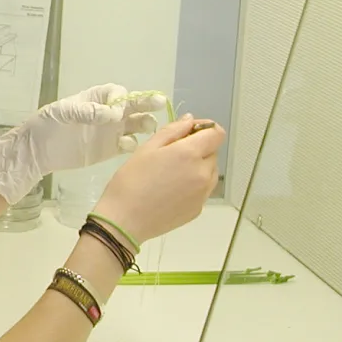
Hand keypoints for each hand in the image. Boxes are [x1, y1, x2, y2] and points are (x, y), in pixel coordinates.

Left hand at [0, 84, 166, 204]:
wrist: (38, 151)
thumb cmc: (47, 124)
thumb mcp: (64, 112)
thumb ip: (89, 111)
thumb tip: (114, 114)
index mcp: (96, 98)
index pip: (118, 93)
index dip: (122, 98)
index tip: (119, 108)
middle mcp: (108, 113)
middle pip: (134, 106)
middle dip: (147, 103)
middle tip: (160, 103)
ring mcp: (110, 131)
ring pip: (136, 125)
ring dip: (144, 124)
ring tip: (148, 126)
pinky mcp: (109, 149)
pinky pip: (127, 144)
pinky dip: (132, 144)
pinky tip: (128, 145)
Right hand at [91, 115, 223, 244]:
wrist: (124, 221)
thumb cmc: (131, 180)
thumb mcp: (147, 148)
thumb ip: (172, 131)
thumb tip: (190, 120)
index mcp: (190, 154)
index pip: (216, 133)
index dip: (205, 128)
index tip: (188, 132)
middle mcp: (203, 173)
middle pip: (213, 152)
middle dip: (198, 148)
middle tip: (171, 155)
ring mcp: (203, 194)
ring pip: (210, 172)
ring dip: (198, 167)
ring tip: (172, 174)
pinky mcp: (198, 209)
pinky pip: (203, 189)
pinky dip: (193, 185)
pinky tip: (171, 190)